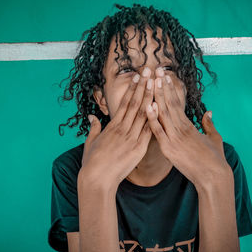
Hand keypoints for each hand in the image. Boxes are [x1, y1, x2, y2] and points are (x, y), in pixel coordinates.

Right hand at [80, 68, 153, 189]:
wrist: (97, 180)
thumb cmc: (92, 162)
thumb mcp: (90, 143)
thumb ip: (94, 128)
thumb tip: (92, 117)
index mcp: (112, 127)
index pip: (124, 103)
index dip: (131, 89)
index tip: (137, 77)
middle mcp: (122, 129)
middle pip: (135, 104)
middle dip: (143, 87)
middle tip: (149, 72)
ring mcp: (131, 139)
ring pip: (143, 115)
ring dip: (150, 98)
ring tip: (156, 83)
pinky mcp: (138, 149)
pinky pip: (149, 131)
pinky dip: (154, 119)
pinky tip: (160, 108)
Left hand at [145, 67, 230, 188]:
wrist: (214, 177)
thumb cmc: (215, 159)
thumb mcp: (214, 138)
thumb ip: (209, 124)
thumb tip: (209, 112)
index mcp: (189, 126)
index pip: (177, 103)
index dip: (170, 89)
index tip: (164, 76)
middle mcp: (181, 129)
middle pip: (169, 104)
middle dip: (161, 87)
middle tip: (156, 71)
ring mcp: (174, 138)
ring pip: (163, 113)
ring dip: (156, 97)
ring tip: (151, 81)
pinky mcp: (169, 149)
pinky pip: (158, 132)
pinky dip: (152, 119)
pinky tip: (147, 106)